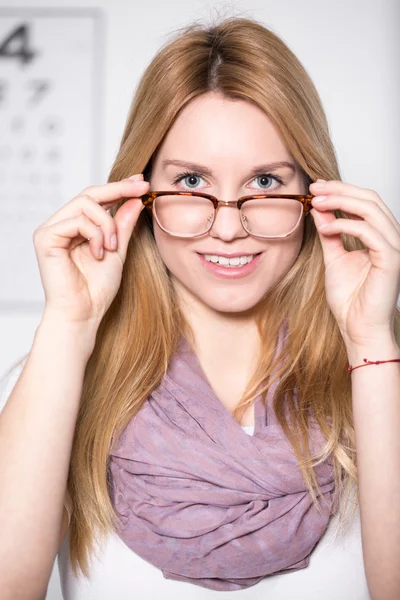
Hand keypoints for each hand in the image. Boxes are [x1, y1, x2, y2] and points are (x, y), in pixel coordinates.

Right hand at [33, 173, 148, 326]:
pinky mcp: (45, 237)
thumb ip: (123, 225)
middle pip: (89, 193)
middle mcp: (61, 224)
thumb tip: (135, 199)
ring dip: (107, 224)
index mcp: (76, 227)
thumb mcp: (118, 251)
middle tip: (143, 190)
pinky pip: (77, 220)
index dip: (119, 187)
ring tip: (112, 248)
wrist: (84, 313)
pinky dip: (95, 235)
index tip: (142, 181)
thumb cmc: (97, 289)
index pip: (96, 198)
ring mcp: (51, 229)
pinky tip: (98, 253)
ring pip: (86, 204)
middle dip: (119, 190)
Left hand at [309, 179, 399, 348]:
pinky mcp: (391, 259)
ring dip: (340, 201)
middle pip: (369, 198)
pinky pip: (369, 232)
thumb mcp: (334, 258)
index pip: (365, 201)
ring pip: (371, 209)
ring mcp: (394, 247)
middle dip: (339, 189)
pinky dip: (345, 224)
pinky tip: (325, 226)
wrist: (358, 328)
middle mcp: (391, 237)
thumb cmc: (350, 300)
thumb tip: (320, 210)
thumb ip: (330, 234)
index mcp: (380, 235)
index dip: (341, 190)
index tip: (316, 187)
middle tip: (314, 188)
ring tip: (316, 202)